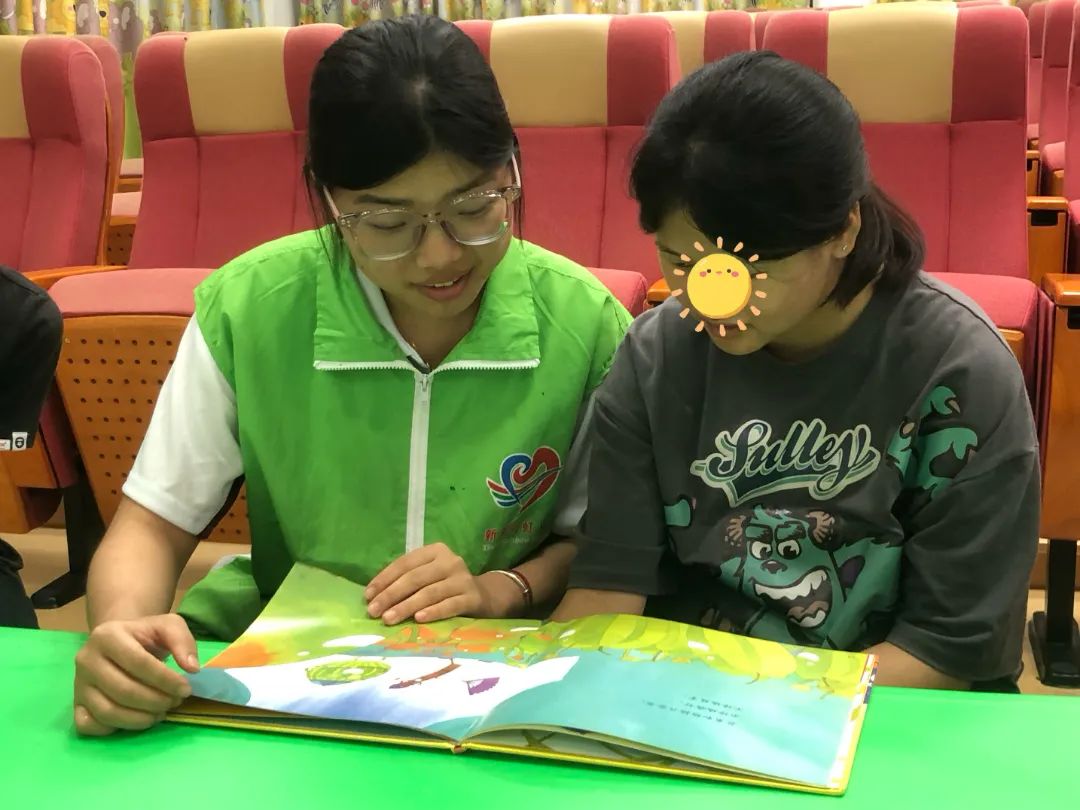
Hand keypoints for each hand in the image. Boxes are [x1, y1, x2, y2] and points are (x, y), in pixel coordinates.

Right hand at [73, 614, 200, 735]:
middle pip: (123, 690)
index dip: (165, 680)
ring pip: (107, 711)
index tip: (186, 689)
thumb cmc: (145, 635)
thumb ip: (183, 641)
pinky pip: (90, 725)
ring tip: (160, 714)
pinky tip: (137, 720)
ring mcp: (78, 684)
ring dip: (140, 719)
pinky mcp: (76, 704)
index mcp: (107, 635)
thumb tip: (192, 668)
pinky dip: (115, 728)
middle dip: (155, 701)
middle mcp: (86, 659)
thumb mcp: (167, 626)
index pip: (139, 663)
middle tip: (174, 703)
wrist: (119, 641)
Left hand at [366, 543, 514, 624]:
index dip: (385, 579)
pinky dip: (433, 612)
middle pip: (415, 578)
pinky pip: (449, 605)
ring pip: (429, 593)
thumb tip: (374, 596)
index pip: (405, 563)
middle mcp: (450, 561)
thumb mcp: (428, 575)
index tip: (368, 596)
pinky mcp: (472, 597)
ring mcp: (462, 579)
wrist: (483, 595)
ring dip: (406, 606)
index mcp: (435, 551)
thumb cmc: (445, 586)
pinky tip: (418, 620)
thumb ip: (407, 580)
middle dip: (391, 595)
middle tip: (374, 611)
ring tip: (389, 619)